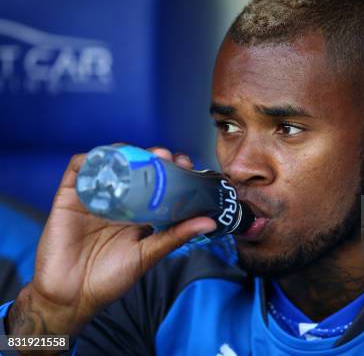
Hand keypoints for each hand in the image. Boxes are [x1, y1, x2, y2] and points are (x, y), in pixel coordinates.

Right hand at [7, 147, 215, 338]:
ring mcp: (94, 196)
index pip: (159, 184)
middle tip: (168, 157)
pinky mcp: (69, 196)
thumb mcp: (148, 254)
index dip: (173, 171)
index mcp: (139, 213)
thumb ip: (175, 236)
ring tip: (143, 155)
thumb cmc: (110, 279)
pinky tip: (109, 159)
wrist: (72, 296)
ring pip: (111, 163)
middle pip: (137, 168)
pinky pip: (79, 168)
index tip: (187, 164)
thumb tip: (209, 223)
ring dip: (128, 152)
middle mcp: (118, 201)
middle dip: (155, 158)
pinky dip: (92, 158)